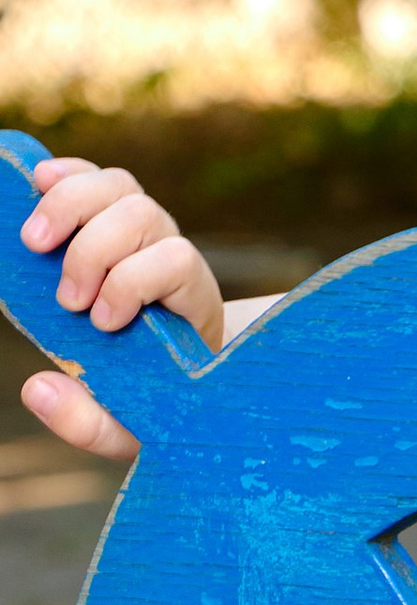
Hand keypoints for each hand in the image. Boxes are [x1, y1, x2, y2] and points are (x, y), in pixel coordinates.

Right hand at [17, 157, 223, 463]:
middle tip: (66, 300)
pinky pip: (95, 179)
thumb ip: (89, 423)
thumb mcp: (129, 429)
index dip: (133, 281)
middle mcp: (172, 257)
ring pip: (119, 186)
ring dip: (69, 207)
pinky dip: (66, 175)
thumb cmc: (153, 407)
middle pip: (142, 213)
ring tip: (35, 245)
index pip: (177, 261)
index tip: (102, 323)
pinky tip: (37, 182)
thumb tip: (37, 389)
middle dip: (94, 249)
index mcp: (192, 302)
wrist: (173, 385)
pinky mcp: (111, 221)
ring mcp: (144, 234)